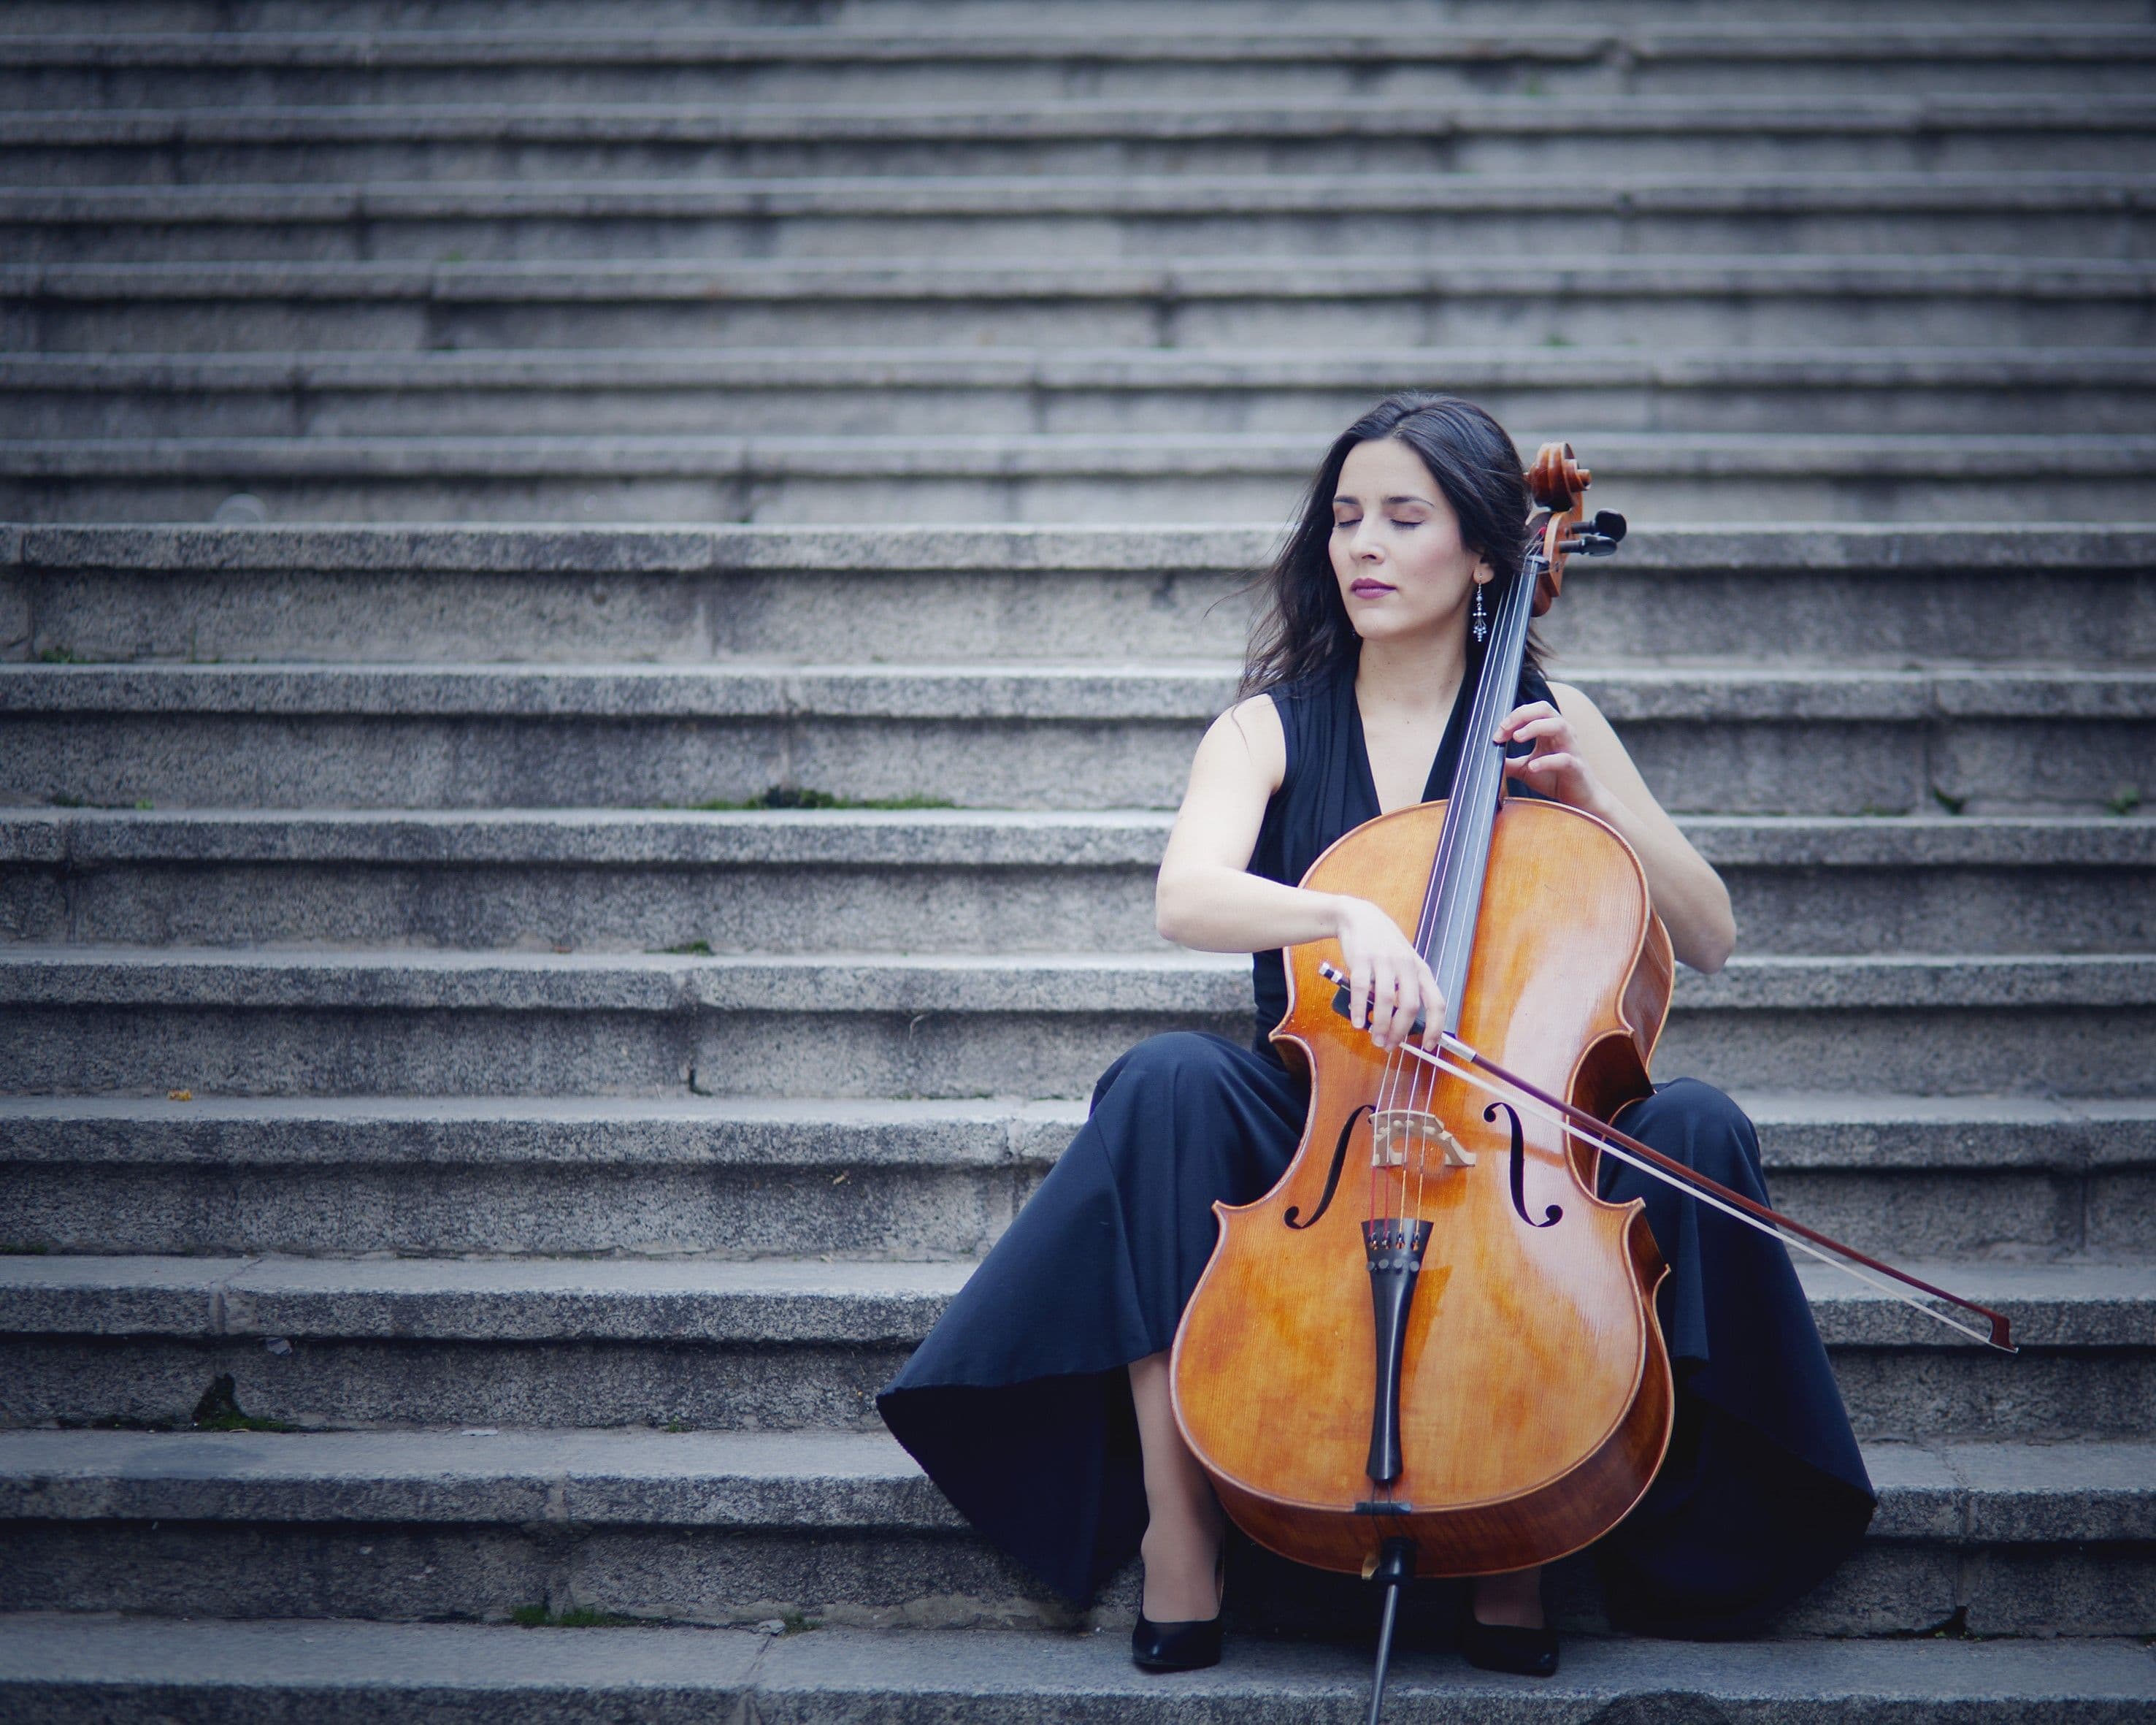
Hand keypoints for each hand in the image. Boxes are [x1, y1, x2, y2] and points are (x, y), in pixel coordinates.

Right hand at [1328, 896, 1443, 1050]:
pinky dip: (1358, 1010)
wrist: (1359, 917)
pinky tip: (1358, 1022)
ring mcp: (1383, 961)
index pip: (1436, 1002)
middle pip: (1409, 1006)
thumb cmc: (1384, 944)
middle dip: (1400, 1031)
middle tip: (1389, 1045)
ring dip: (1380, 1025)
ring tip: (1375, 1038)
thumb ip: (1408, 988)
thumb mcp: (1405, 962)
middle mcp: (1405, 965)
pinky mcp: (1361, 959)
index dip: (1435, 1027)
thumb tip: (1405, 1025)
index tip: (1428, 1045)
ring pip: (1385, 1000)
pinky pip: (1360, 989)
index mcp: (1420, 969)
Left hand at [1495, 700, 1609, 812]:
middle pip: (1545, 709)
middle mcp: (1562, 734)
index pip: (1531, 711)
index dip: (1512, 718)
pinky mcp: (1576, 767)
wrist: (1578, 800)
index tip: (1497, 734)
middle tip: (1504, 729)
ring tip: (1517, 738)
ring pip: (1558, 725)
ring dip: (1535, 728)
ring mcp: (1571, 748)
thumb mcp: (1525, 768)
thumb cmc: (1554, 779)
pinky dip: (1547, 761)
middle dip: (1522, 715)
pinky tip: (1532, 767)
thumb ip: (1509, 762)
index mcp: (1549, 730)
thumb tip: (1488, 759)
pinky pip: (1564, 758)